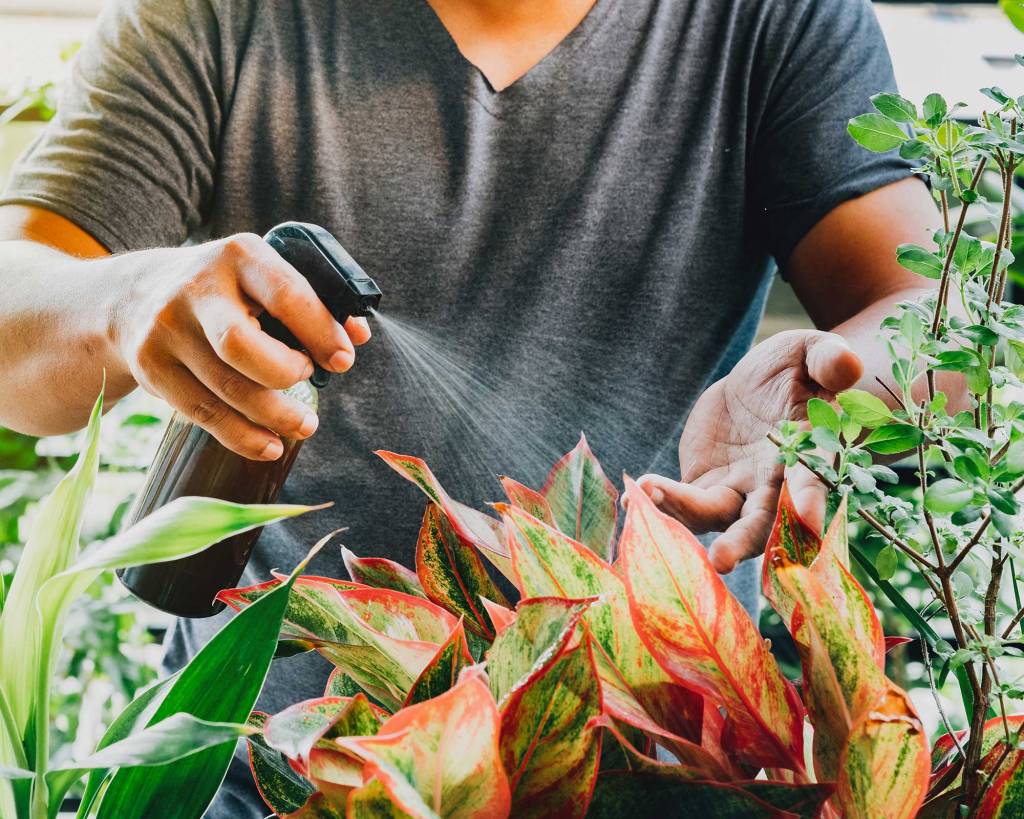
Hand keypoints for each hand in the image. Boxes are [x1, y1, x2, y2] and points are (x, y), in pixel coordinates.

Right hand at [113, 233, 369, 459]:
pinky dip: (242, 436)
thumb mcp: (260, 277)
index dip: (321, 332)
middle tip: (308, 378)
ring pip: (226, 388)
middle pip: (242, 346)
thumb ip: (311, 302)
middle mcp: (195, 290)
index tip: (344, 360)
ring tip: (304, 425)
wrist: (135, 296)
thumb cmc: (225, 291)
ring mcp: (166, 331)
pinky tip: (269, 445)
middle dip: (286, 374)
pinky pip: (203, 413)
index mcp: (238, 256)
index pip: (287, 294)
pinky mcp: (152, 369)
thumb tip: (358, 336)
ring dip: (274, 415)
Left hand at [636, 330, 862, 572]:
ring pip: (712, 517)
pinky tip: (630, 498)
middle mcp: (774, 487)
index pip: (812, 481)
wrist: (759, 385)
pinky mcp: (705, 488)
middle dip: (742, 543)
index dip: (810, 499)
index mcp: (808, 457)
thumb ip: (827, 359)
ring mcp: (737, 492)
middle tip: (720, 560)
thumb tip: (847, 364)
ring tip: (646, 496)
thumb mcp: (809, 353)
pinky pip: (683, 504)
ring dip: (682, 515)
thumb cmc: (795, 369)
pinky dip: (659, 502)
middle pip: (761, 524)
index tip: (806, 518)